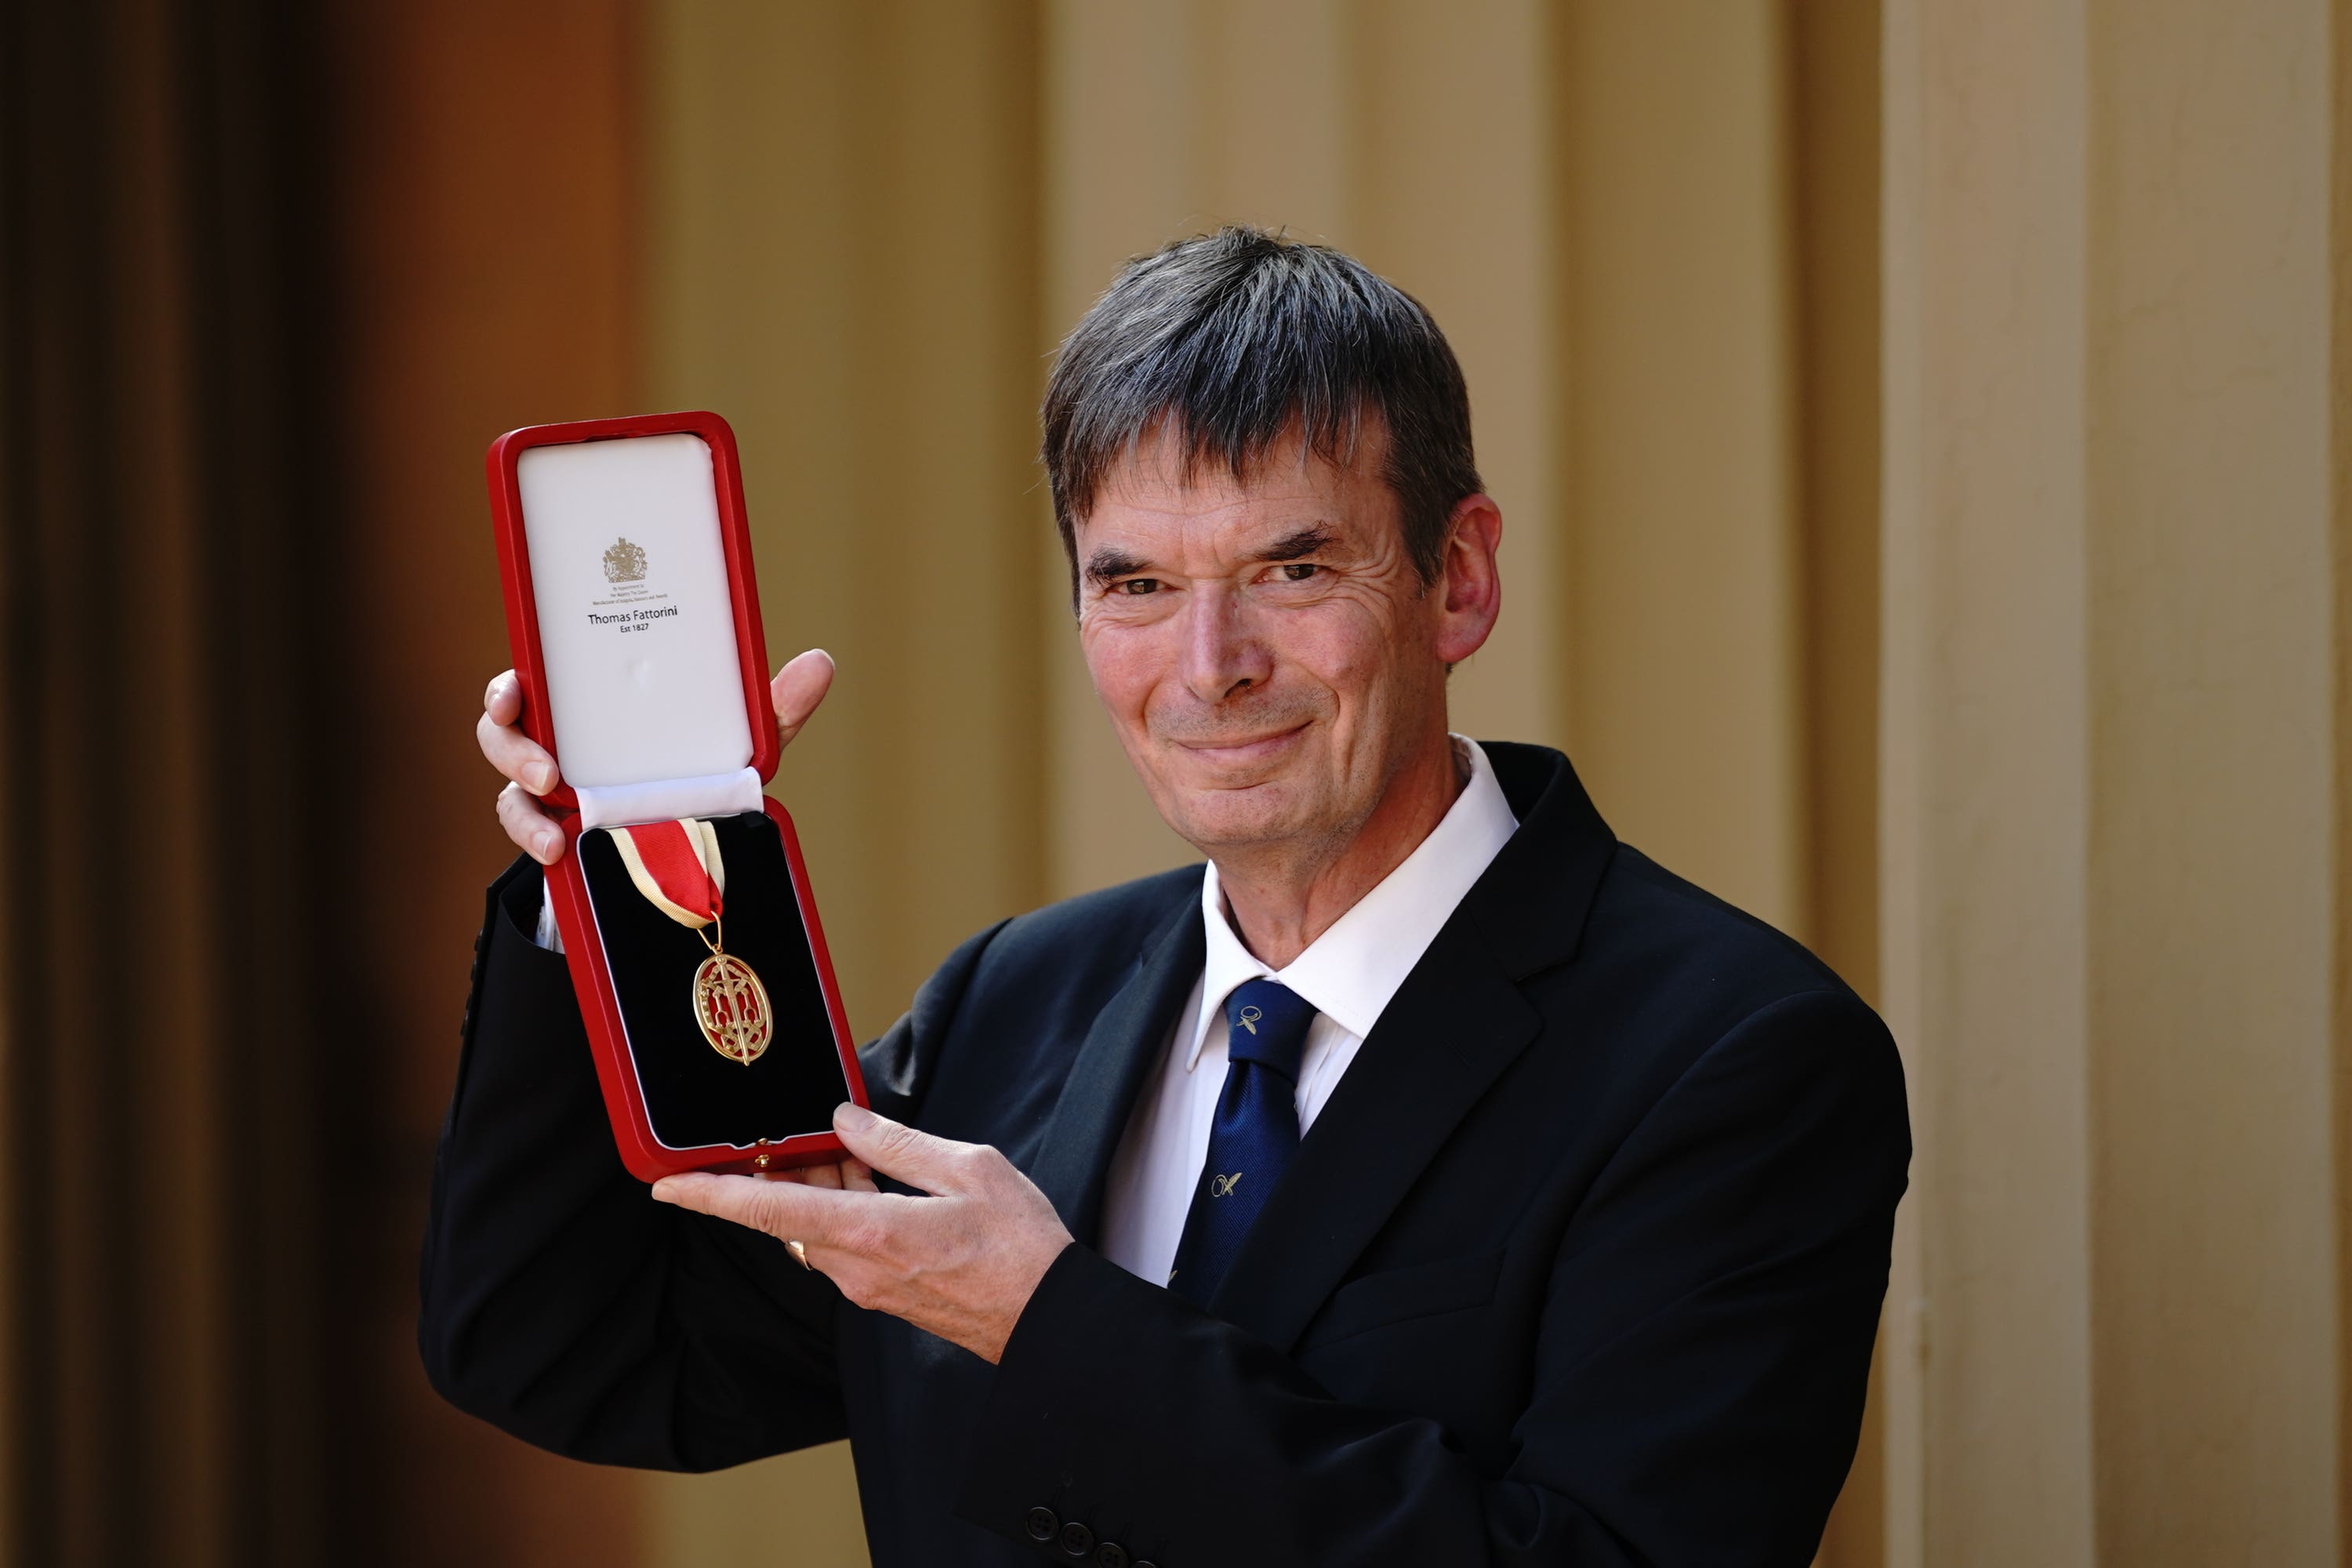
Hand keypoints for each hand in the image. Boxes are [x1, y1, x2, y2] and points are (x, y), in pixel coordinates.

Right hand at [479, 648, 836, 864]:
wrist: (681, 854)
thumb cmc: (695, 776)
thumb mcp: (731, 745)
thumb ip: (771, 710)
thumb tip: (821, 662)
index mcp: (588, 709)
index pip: (531, 684)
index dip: (511, 686)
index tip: (517, 688)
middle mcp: (558, 744)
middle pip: (501, 730)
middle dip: (509, 744)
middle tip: (545, 769)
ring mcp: (548, 794)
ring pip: (506, 789)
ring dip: (521, 806)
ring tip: (552, 831)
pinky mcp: (552, 836)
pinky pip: (527, 835)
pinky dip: (537, 842)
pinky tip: (558, 852)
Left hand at [651, 1103, 1073, 1363]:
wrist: (1048, 1319)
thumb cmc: (1020, 1247)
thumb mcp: (967, 1168)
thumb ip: (898, 1143)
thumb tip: (847, 1120)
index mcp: (870, 1232)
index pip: (769, 1209)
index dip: (710, 1194)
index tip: (666, 1184)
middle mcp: (856, 1267)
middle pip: (789, 1213)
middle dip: (782, 1170)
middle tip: (799, 1129)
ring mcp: (868, 1286)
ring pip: (816, 1227)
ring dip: (820, 1186)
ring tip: (851, 1147)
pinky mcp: (885, 1293)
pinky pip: (843, 1243)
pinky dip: (845, 1207)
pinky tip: (875, 1179)